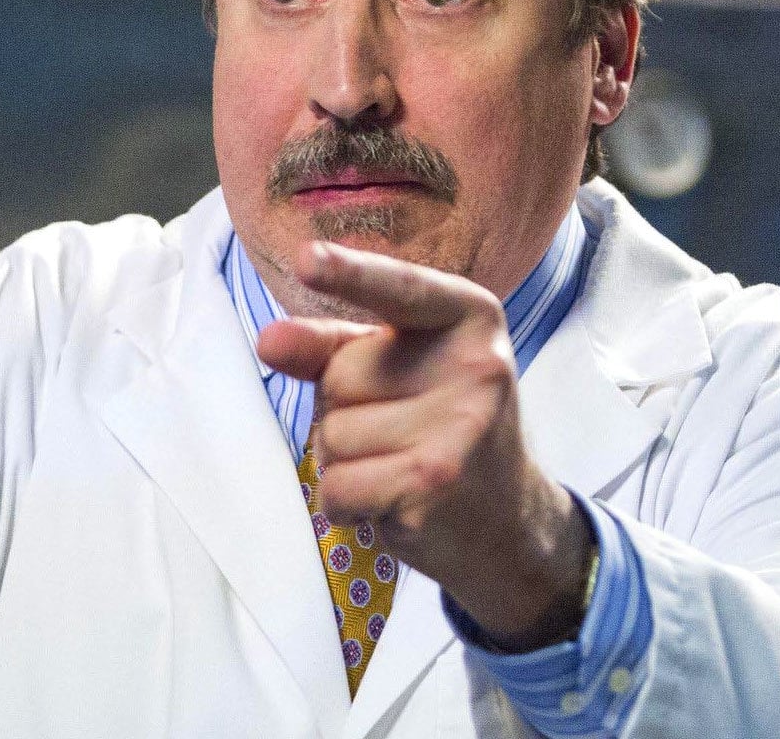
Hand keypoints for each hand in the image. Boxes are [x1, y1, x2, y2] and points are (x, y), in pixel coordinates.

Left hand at [257, 241, 592, 650]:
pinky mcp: (434, 484)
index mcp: (469, 317)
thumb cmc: (441, 426)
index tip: (305, 258)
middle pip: (340, 376)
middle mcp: (476, 365)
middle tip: (400, 431)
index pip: (400, 289)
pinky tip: (391, 502)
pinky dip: (347, 503)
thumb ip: (333, 346)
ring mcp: (459, 428)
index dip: (350, 273)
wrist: (510, 521)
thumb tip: (269, 341)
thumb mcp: (401, 368)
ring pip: (332, 435)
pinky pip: (338, 486)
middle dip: (344, 409)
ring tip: (398, 466)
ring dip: (346, 461)